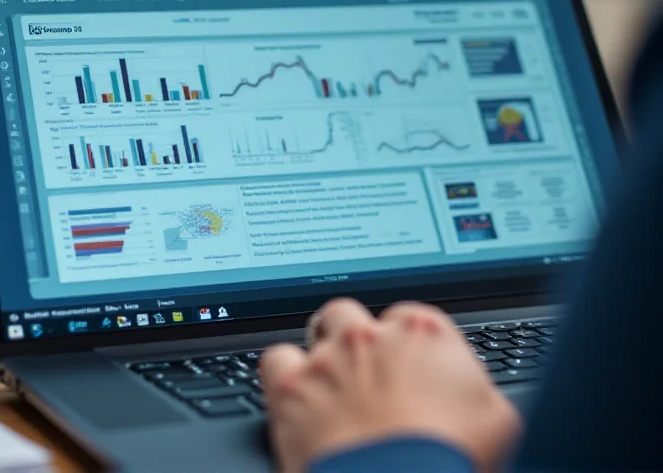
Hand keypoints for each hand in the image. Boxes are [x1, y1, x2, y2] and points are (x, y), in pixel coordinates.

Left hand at [260, 299, 520, 472]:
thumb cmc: (451, 458)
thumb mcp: (497, 421)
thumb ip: (477, 389)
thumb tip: (474, 393)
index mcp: (424, 333)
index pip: (409, 317)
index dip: (405, 344)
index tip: (406, 364)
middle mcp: (372, 336)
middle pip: (355, 315)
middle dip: (356, 337)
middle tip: (363, 372)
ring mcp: (328, 358)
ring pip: (317, 329)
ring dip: (322, 350)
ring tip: (330, 381)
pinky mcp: (292, 387)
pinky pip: (276, 359)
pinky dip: (283, 373)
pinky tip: (295, 392)